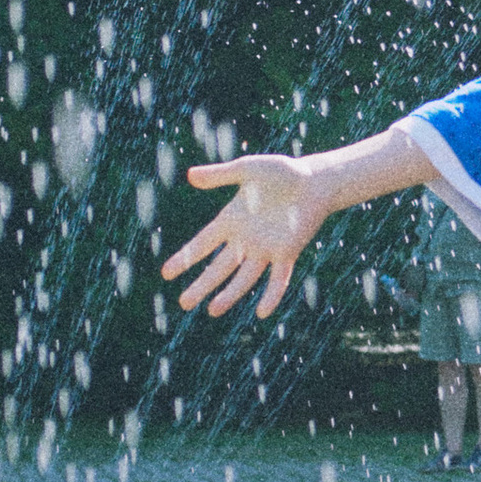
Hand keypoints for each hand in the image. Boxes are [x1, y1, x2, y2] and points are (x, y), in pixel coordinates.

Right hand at [162, 154, 335, 320]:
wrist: (315, 180)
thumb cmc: (282, 171)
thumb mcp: (248, 169)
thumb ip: (221, 174)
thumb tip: (190, 175)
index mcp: (231, 220)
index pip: (202, 244)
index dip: (185, 258)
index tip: (166, 274)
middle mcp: (245, 240)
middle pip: (219, 268)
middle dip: (202, 285)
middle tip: (184, 304)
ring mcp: (266, 249)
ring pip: (245, 278)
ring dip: (230, 294)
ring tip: (212, 310)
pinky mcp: (287, 253)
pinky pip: (278, 279)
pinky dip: (272, 295)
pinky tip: (262, 312)